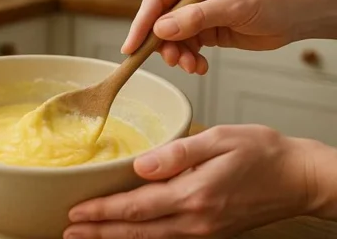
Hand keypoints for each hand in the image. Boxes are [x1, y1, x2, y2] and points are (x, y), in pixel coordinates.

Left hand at [65, 125, 327, 237]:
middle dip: (100, 232)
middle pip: (137, 231)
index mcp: (194, 195)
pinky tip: (128, 234)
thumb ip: (177, 154)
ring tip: (87, 236)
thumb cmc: (262, 151)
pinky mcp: (212, 232)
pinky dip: (142, 238)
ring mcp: (205, 231)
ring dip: (116, 238)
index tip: (75, 212)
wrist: (300, 177)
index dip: (103, 212)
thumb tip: (141, 165)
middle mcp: (197, 220)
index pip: (136, 208)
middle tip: (67, 231)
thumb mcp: (218, 140)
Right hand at [119, 0, 336, 74]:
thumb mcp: (234, 6)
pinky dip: (190, 59)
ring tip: (193, 67)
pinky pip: (186, 46)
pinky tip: (200, 66)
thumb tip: (162, 29)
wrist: (299, 14)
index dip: (143, 21)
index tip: (132, 45)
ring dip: (179, 55)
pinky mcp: (205, 29)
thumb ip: (197, 17)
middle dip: (164, 44)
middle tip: (175, 61)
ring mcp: (196, 10)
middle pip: (160, 19)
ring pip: (171, 37)